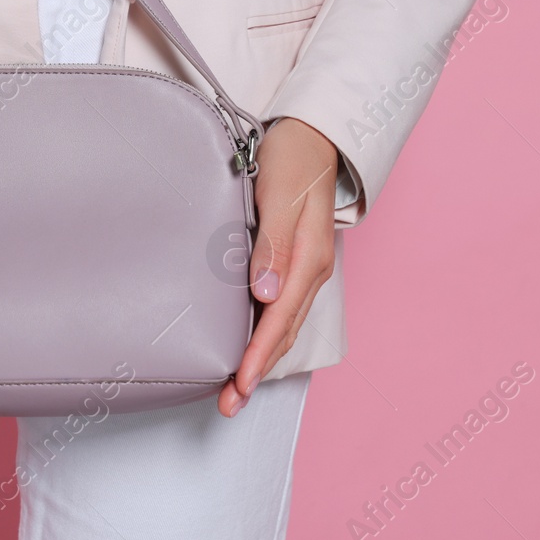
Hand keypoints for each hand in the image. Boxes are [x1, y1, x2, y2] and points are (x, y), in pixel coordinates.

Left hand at [219, 116, 337, 416]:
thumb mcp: (281, 196)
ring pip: (281, 325)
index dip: (258, 356)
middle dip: (257, 371)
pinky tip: (245, 345)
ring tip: (234, 388)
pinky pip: (279, 309)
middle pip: (282, 333)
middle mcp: (309, 273)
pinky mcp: (292, 263)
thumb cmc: (293, 159)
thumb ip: (274, 244)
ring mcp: (302, 270)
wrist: (311, 136)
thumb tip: (267, 294)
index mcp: (308, 261)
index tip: (239, 385)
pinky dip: (263, 335)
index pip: (279, 320)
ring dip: (260, 358)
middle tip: (228, 404)